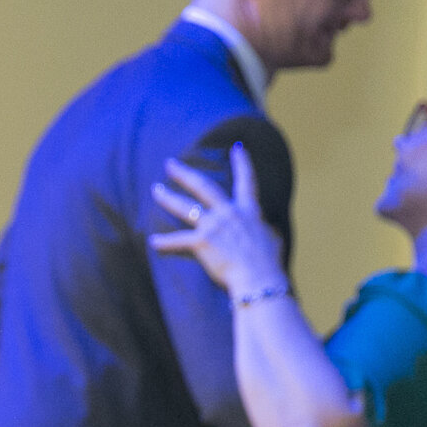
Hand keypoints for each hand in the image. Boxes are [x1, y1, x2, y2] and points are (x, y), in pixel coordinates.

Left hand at [150, 142, 284, 294]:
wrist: (259, 278)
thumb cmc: (268, 263)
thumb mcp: (273, 238)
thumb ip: (264, 227)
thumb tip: (263, 225)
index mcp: (249, 210)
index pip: (247, 181)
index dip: (243, 163)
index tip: (237, 148)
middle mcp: (229, 213)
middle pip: (203, 186)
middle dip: (184, 173)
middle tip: (169, 164)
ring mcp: (213, 226)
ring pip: (184, 206)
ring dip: (167, 197)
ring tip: (155, 190)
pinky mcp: (201, 242)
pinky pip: (177, 241)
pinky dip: (164, 243)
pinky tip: (153, 242)